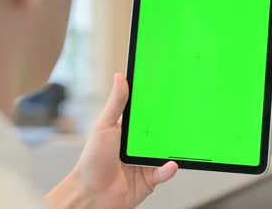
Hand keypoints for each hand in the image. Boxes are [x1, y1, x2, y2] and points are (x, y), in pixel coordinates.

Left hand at [46, 73, 177, 208]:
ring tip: (180, 139)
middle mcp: (137, 146)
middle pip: (158, 132)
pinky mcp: (150, 179)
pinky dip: (169, 169)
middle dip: (169, 125)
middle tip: (181, 115)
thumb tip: (120, 77)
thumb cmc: (92, 161)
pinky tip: (171, 164)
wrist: (91, 194)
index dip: (155, 104)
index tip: (167, 92)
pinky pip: (164, 172)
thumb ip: (116, 103)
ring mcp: (144, 162)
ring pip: (164, 151)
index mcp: (127, 131)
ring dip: (172, 147)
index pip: (145, 115)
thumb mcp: (104, 126)